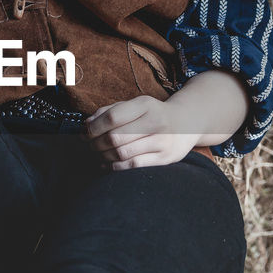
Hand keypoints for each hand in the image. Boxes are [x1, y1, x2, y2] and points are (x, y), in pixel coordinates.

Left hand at [83, 95, 199, 170]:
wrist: (186, 124)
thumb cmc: (153, 114)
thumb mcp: (135, 106)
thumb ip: (110, 111)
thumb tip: (87, 124)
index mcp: (145, 105)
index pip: (112, 117)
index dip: (94, 128)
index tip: (86, 133)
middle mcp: (155, 121)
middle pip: (115, 138)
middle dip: (96, 144)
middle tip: (90, 145)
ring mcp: (162, 141)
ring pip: (122, 153)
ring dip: (104, 156)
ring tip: (99, 154)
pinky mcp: (165, 158)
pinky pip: (133, 166)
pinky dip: (115, 167)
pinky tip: (108, 164)